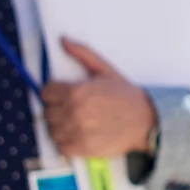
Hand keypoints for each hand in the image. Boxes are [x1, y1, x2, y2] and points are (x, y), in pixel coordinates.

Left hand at [43, 40, 157, 160]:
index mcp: (77, 91)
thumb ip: (82, 54)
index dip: (52, 92)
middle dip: (55, 109)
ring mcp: (78, 132)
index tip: (60, 95)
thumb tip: (63, 40)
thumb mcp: (104, 70)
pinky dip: (64, 142)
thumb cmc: (124, 95)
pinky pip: (60, 147)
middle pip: (47, 112)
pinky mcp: (83, 148)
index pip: (45, 93)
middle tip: (68, 109)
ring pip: (51, 130)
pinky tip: (75, 135)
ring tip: (71, 122)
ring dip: (58, 126)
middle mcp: (74, 112)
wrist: (145, 121)